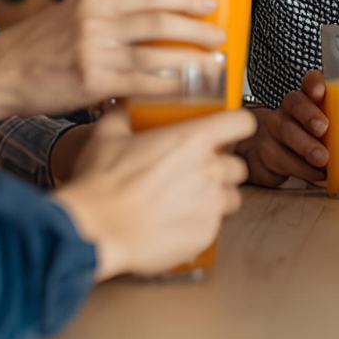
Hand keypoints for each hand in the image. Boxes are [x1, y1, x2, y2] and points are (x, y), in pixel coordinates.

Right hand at [0, 0, 228, 118]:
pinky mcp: (92, 81)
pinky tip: (184, 89)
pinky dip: (166, 85)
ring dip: (190, 59)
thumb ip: (105, 16)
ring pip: (156, 53)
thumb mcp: (70, 16)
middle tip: (221, 38)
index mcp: (95, 0)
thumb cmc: (35, 49)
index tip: (210, 6)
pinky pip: (140, 82)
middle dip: (197, 30)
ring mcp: (94, 51)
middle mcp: (97, 21)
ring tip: (213, 65)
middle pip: (160, 22)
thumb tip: (144, 21)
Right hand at [52, 108, 254, 280]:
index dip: (237, 125)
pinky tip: (175, 221)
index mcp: (193, 140)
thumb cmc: (102, 184)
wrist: (96, 228)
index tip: (231, 130)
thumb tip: (122, 104)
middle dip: (220, 168)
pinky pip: (214, 226)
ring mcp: (210, 204)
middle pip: (237, 165)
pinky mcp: (205, 234)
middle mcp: (209, 170)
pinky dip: (200, 223)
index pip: (242, 122)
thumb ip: (123, 115)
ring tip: (187, 200)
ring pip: (230, 197)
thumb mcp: (108, 136)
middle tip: (195, 172)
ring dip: (215, 197)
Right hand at [239, 69, 329, 186]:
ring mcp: (274, 130)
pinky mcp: (266, 153)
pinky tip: (316, 175)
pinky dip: (301, 169)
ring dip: (306, 146)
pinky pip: (280, 159)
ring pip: (285, 132)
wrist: (268, 156)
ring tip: (323, 160)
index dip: (314, 83)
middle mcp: (288, 110)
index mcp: (308, 98)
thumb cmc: (310, 139)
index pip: (309, 82)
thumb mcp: (331, 127)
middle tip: (323, 129)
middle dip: (309, 114)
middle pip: (294, 103)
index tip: (321, 92)